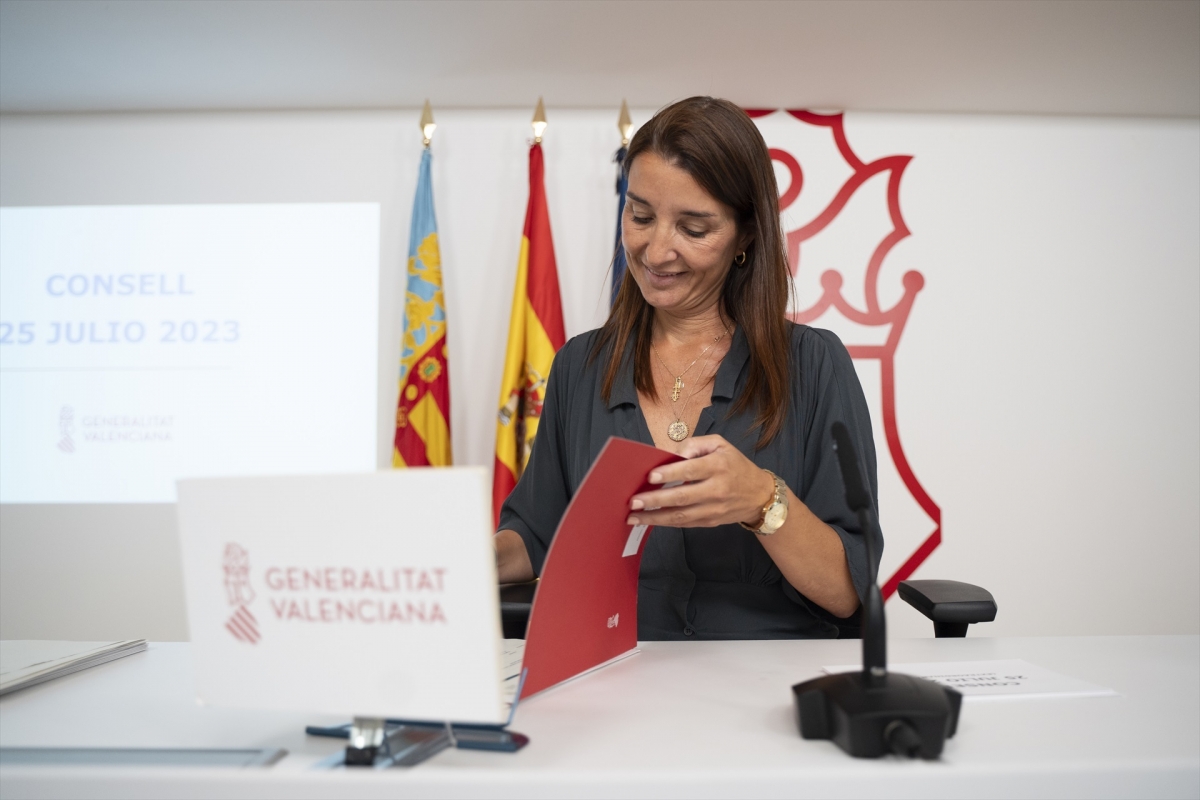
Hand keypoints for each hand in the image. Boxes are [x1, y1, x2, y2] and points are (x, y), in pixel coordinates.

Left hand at [626, 435, 774, 528]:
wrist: (759, 495)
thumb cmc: (735, 465)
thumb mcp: (721, 445)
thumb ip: (695, 444)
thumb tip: (672, 453)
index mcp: (719, 466)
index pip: (691, 470)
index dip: (670, 473)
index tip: (650, 477)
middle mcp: (717, 489)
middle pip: (682, 496)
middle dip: (655, 500)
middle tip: (633, 501)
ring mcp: (713, 509)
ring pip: (680, 516)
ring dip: (655, 517)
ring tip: (633, 517)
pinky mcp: (710, 522)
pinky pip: (684, 524)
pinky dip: (665, 523)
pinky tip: (649, 521)